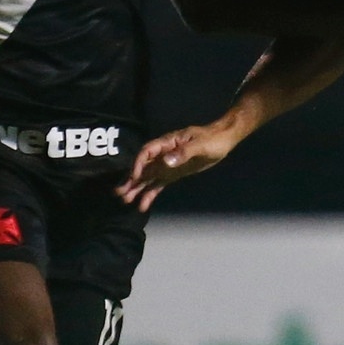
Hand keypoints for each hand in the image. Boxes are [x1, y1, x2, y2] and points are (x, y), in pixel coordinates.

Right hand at [116, 122, 239, 211]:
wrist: (223, 140)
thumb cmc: (212, 139)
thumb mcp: (200, 145)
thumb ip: (183, 153)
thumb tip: (166, 162)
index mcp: (167, 143)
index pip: (147, 152)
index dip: (139, 164)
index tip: (134, 177)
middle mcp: (163, 154)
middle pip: (143, 167)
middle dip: (131, 180)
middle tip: (120, 193)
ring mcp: (167, 165)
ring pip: (148, 178)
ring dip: (137, 188)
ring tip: (126, 201)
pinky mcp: (173, 174)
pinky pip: (158, 184)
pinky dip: (150, 194)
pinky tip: (143, 205)